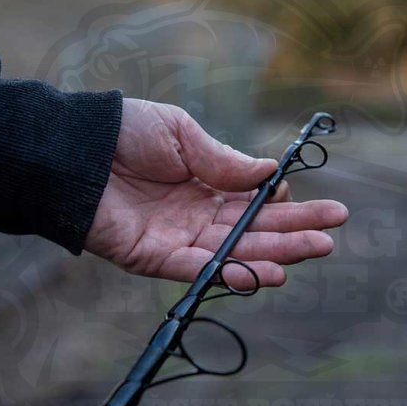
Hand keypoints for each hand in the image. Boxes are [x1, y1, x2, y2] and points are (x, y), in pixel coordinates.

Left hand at [86, 99, 347, 287]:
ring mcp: (178, 238)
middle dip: (294, 231)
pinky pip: (201, 269)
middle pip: (252, 228)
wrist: (73, 150)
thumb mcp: (183, 134)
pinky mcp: (155, 258)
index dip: (280, 201)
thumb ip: (225, 161)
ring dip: (276, 254)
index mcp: (203, 182)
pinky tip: (268, 272)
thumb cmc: (123, 133)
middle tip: (333, 234)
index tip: (299, 194)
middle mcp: (195, 214)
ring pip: (236, 251)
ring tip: (315, 251)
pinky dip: (234, 273)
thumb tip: (272, 173)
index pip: (252, 200)